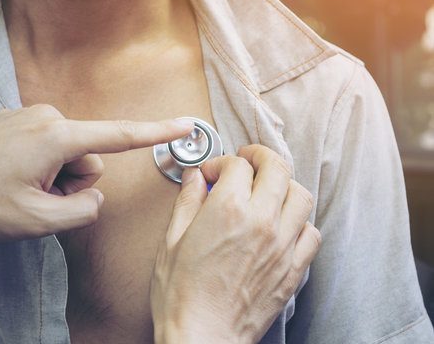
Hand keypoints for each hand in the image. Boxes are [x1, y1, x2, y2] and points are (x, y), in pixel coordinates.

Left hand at [0, 104, 192, 239]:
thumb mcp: (37, 220)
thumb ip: (82, 212)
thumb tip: (94, 199)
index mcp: (59, 137)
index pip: (121, 136)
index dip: (157, 132)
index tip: (185, 124)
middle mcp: (49, 117)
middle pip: (89, 159)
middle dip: (71, 184)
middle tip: (38, 196)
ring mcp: (33, 116)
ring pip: (68, 155)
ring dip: (53, 178)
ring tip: (23, 187)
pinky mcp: (21, 120)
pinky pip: (48, 147)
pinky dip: (40, 167)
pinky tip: (12, 176)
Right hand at [150, 144, 320, 343]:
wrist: (202, 337)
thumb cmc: (182, 295)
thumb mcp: (171, 240)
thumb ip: (187, 201)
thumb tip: (195, 178)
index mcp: (228, 210)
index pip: (238, 164)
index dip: (222, 162)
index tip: (213, 173)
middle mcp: (261, 222)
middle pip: (278, 168)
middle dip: (261, 156)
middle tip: (249, 159)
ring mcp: (282, 246)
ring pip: (301, 196)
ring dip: (284, 185)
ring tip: (269, 189)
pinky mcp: (292, 270)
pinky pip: (312, 233)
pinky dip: (300, 222)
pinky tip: (283, 225)